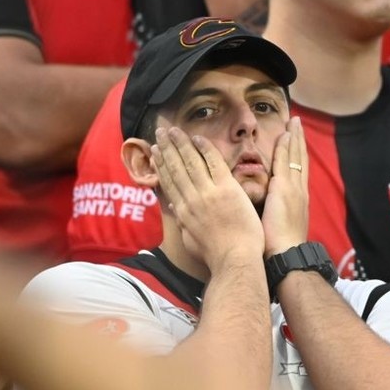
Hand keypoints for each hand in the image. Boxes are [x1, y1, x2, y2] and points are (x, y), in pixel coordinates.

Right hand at [152, 124, 263, 272]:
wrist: (234, 259)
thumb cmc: (215, 255)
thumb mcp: (190, 241)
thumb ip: (183, 224)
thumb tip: (177, 213)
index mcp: (183, 212)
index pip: (169, 182)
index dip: (160, 165)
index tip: (154, 152)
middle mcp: (191, 199)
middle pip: (175, 168)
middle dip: (166, 148)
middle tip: (160, 132)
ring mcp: (208, 193)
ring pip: (190, 162)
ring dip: (180, 143)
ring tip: (172, 130)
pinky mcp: (227, 189)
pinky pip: (213, 163)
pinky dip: (204, 149)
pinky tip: (197, 138)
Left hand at [260, 117, 308, 257]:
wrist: (288, 254)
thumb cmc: (281, 246)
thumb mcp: (281, 224)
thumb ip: (277, 211)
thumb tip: (270, 207)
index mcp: (298, 198)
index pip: (298, 169)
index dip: (297, 153)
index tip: (294, 137)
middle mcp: (299, 190)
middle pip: (300, 158)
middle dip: (298, 139)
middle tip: (297, 121)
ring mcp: (294, 188)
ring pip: (294, 157)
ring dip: (294, 137)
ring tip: (293, 121)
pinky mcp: (284, 189)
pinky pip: (285, 163)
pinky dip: (285, 148)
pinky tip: (284, 135)